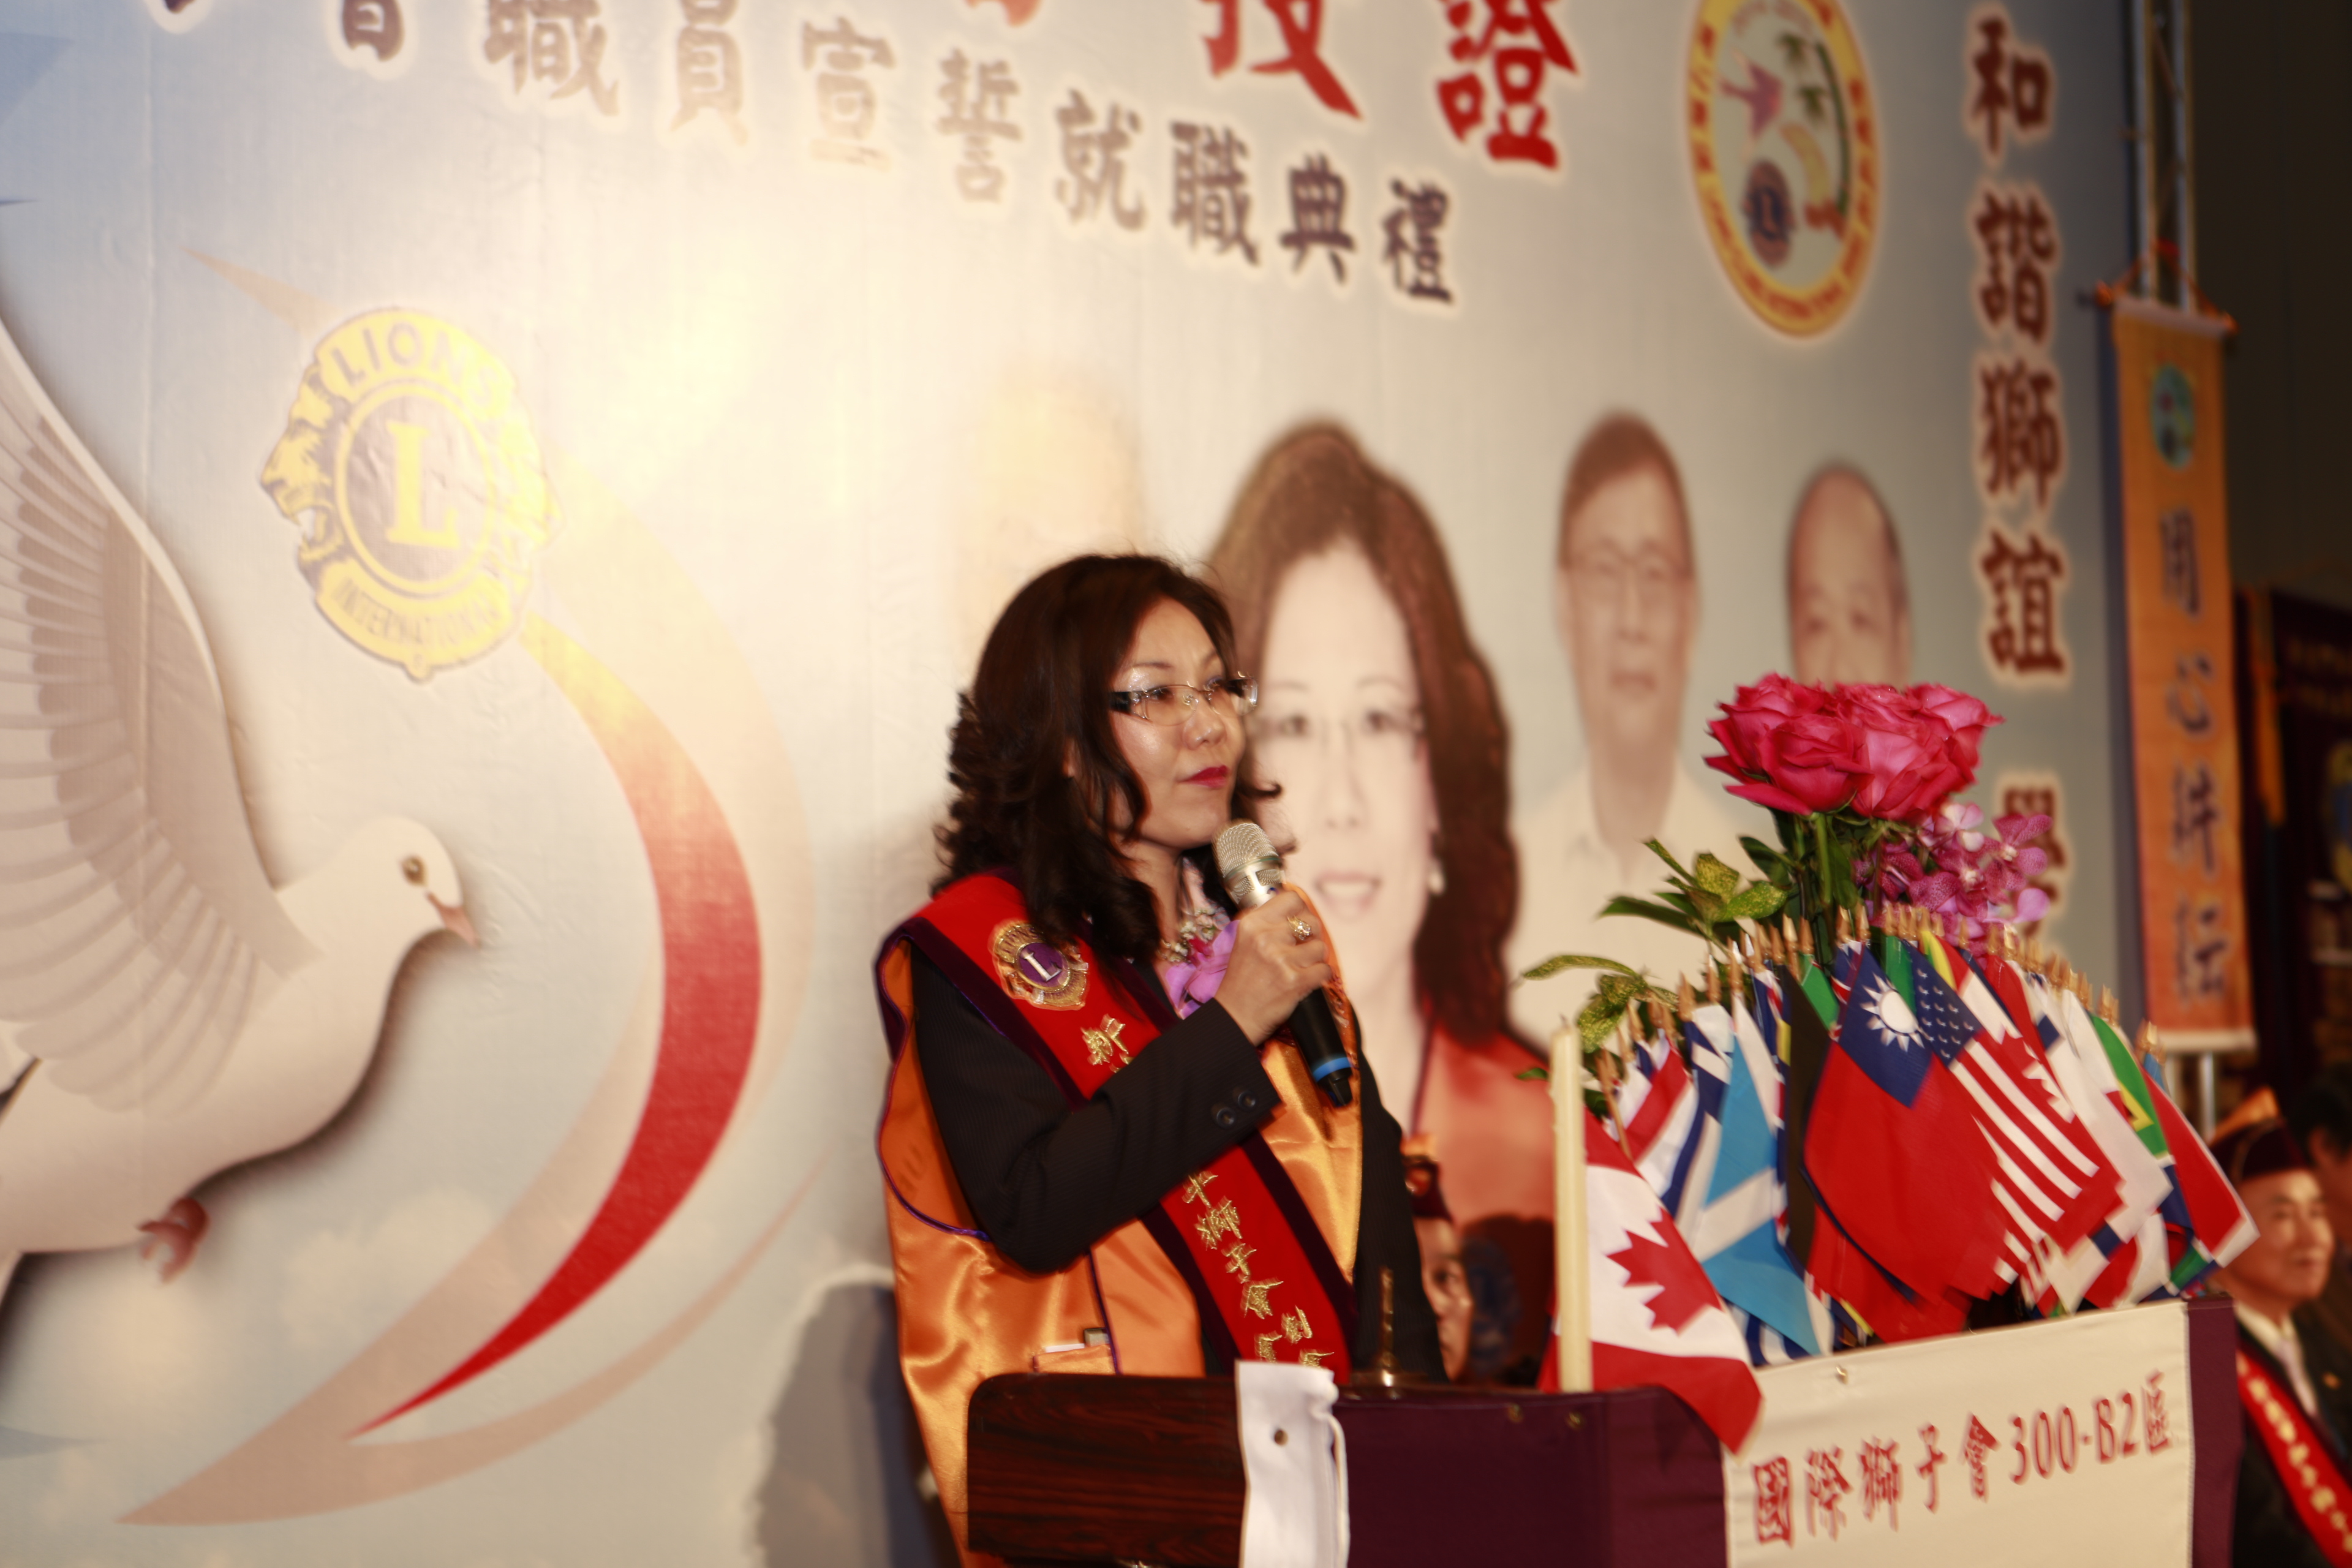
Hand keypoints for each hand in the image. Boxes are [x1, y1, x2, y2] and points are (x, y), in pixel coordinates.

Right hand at [1215, 888, 1332, 1044]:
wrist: (1234, 1016)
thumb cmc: (1241, 980)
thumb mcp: (1244, 941)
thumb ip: (1267, 923)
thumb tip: (1297, 908)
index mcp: (1252, 924)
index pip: (1292, 898)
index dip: (1301, 911)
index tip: (1299, 923)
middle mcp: (1266, 937)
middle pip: (1311, 922)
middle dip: (1312, 936)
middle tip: (1303, 948)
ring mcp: (1281, 959)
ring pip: (1320, 947)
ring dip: (1315, 959)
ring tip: (1300, 968)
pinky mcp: (1295, 981)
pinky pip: (1325, 970)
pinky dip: (1319, 977)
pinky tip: (1305, 981)